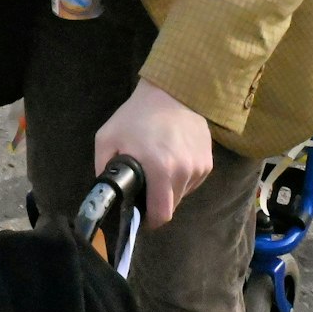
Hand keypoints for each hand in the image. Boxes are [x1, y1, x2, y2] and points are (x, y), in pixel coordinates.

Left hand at [92, 80, 212, 226]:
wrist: (171, 92)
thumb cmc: (136, 116)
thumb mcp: (107, 139)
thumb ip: (103, 169)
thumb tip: (106, 193)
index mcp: (159, 169)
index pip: (162, 214)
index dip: (150, 219)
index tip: (141, 214)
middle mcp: (184, 171)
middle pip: (172, 206)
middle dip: (158, 203)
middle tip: (146, 187)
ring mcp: (199, 167)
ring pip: (183, 193)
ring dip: (171, 189)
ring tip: (159, 167)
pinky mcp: (209, 161)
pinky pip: (193, 181)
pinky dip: (182, 177)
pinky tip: (173, 159)